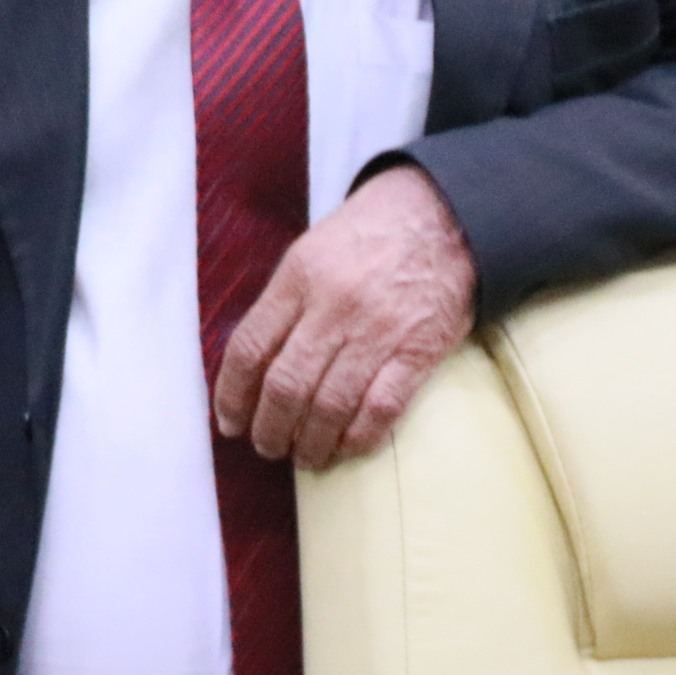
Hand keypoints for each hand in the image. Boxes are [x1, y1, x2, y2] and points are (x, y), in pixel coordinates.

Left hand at [212, 163, 475, 470]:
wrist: (445, 217)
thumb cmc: (371, 235)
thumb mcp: (312, 250)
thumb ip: (285, 302)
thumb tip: (254, 362)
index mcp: (299, 277)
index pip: (250, 347)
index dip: (232, 393)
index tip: (229, 421)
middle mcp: (333, 306)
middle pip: (286, 385)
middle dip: (269, 427)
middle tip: (266, 446)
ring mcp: (377, 332)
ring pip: (329, 405)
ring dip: (311, 443)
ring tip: (303, 457)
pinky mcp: (417, 352)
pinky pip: (380, 409)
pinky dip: (358, 438)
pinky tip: (345, 449)